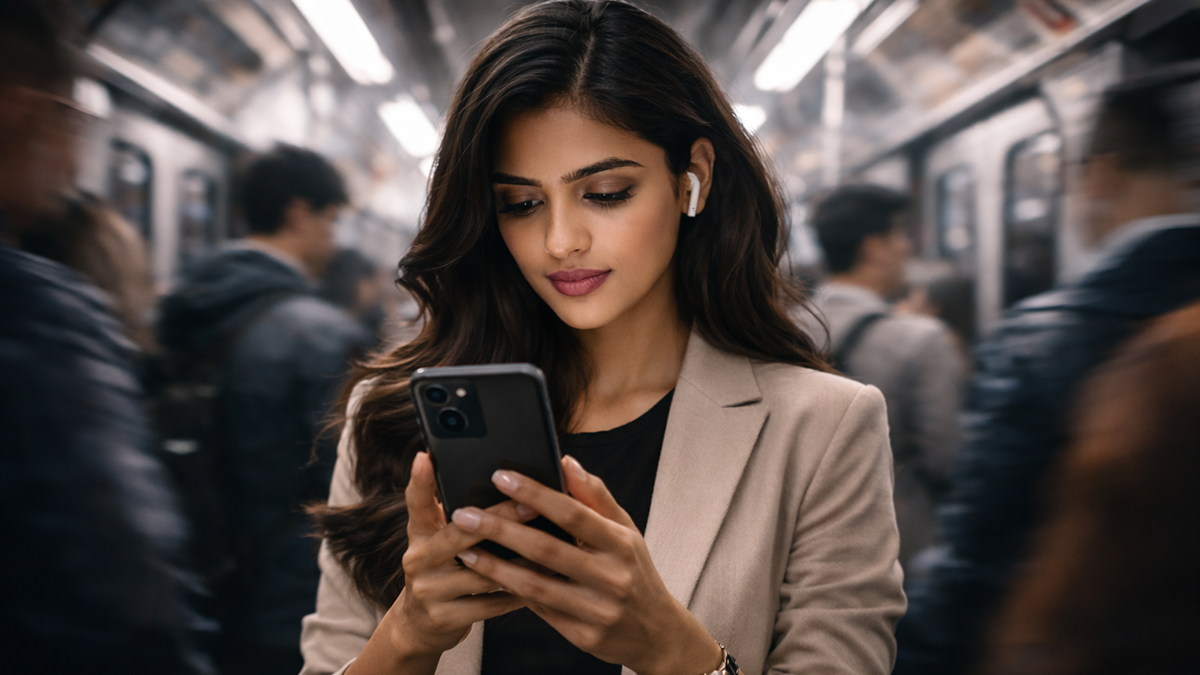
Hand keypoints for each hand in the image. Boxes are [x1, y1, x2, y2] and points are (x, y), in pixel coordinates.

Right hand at [380, 452, 528, 659]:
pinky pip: (490, 604)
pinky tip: (543, 583)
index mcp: (419, 535)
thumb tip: (500, 484)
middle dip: (497, 519)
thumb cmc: (442, 571)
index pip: (417, 503)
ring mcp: (429, 591)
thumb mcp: (438, 542)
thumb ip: (458, 517)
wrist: (419, 626)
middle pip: (458, 534)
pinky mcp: (444, 618)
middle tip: (530, 505)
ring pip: (481, 572)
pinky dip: (518, 593)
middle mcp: (418, 560)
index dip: (419, 480)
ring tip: (551, 547)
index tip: (425, 457)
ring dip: (519, 560)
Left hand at [450, 456, 722, 674]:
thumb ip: (595, 497)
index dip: (535, 494)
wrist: (657, 633)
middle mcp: (611, 576)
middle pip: (546, 549)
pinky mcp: (583, 636)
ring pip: (536, 585)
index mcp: (621, 543)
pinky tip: (489, 578)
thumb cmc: (634, 571)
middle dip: (501, 530)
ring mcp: (596, 609)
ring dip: (495, 567)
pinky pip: (540, 610)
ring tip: (465, 550)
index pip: (572, 512)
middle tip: (465, 514)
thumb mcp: (626, 531)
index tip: (501, 477)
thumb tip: (566, 462)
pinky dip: (512, 592)